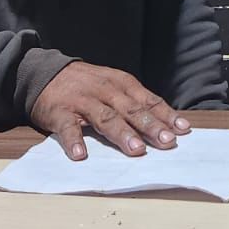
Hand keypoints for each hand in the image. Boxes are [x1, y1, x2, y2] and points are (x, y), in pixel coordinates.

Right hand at [30, 61, 191, 160]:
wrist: (45, 73)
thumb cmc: (86, 84)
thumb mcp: (113, 85)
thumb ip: (134, 102)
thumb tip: (165, 124)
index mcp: (122, 84)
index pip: (148, 101)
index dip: (166, 115)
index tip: (183, 130)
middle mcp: (105, 91)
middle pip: (131, 110)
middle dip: (150, 126)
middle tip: (166, 142)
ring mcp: (83, 101)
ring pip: (105, 118)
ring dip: (122, 134)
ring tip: (135, 150)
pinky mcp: (60, 112)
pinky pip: (68, 127)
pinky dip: (74, 141)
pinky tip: (81, 154)